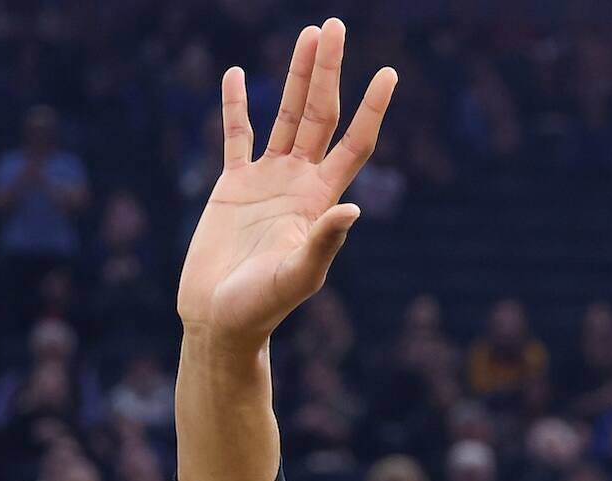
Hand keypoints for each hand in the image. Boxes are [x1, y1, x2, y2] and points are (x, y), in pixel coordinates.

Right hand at [177, 19, 395, 349]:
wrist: (222, 319)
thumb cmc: (264, 306)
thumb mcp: (299, 275)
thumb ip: (325, 243)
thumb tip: (352, 210)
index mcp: (322, 199)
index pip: (354, 143)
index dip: (370, 108)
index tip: (389, 73)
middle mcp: (301, 183)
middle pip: (321, 115)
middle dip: (329, 71)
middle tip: (336, 25)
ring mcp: (268, 181)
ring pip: (286, 115)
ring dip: (297, 76)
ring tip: (309, 35)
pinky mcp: (233, 186)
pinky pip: (236, 135)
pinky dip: (236, 105)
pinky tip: (238, 74)